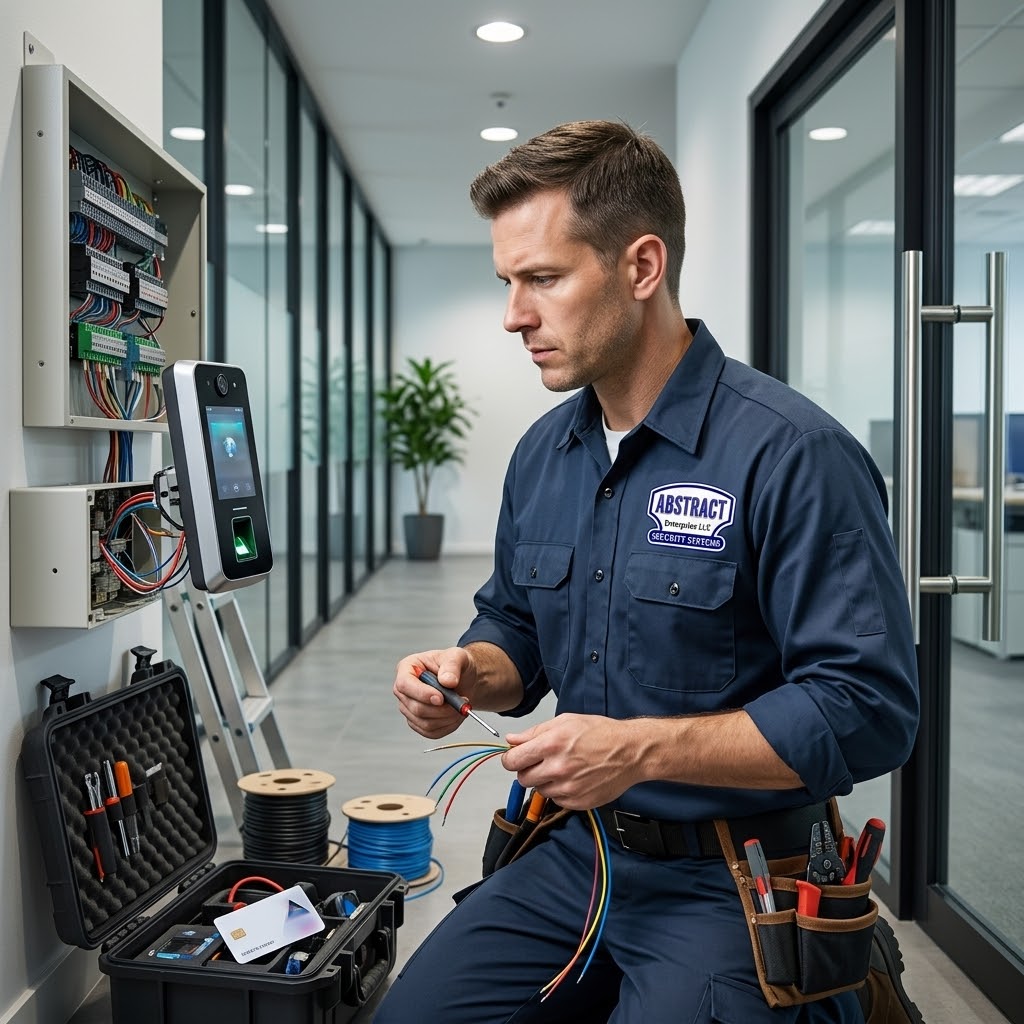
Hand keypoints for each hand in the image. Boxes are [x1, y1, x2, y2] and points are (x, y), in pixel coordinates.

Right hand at [392, 648, 475, 739]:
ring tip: (461, 706)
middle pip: (415, 708)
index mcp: (407, 668)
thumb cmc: (455, 665)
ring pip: (424, 723)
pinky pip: (431, 732)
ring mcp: (409, 708)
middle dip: (441, 709)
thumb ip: (452, 665)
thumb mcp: (457, 656)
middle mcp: (404, 690)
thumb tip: (447, 681)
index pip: (404, 684)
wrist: (464, 679)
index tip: (441, 698)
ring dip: (447, 718)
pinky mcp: (418, 722)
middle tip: (461, 701)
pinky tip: (456, 715)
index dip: (422, 694)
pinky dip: (448, 726)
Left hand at [501, 714, 644, 809]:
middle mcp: (557, 768)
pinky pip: (556, 800)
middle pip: (522, 778)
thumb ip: (534, 732)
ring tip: (563, 767)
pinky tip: (573, 778)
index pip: (512, 760)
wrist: (630, 752)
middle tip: (542, 761)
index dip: (510, 759)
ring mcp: (568, 787)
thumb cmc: (601, 733)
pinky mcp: (578, 802)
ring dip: (545, 781)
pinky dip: (560, 791)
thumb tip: (512, 740)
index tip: (514, 758)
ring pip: (538, 790)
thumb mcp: (565, 721)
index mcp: (551, 744)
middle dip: (528, 769)